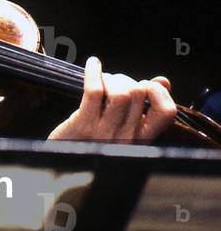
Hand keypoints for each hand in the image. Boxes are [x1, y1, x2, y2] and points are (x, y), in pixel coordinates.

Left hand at [48, 56, 176, 141]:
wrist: (63, 166)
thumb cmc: (93, 142)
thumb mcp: (122, 129)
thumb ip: (143, 108)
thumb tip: (163, 80)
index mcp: (141, 139)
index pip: (167, 112)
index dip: (158, 91)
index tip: (144, 85)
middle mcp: (127, 138)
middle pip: (139, 94)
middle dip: (127, 79)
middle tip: (113, 82)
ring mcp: (105, 132)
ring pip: (120, 93)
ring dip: (112, 78)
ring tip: (103, 80)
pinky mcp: (83, 125)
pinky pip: (94, 91)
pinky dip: (94, 73)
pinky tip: (92, 64)